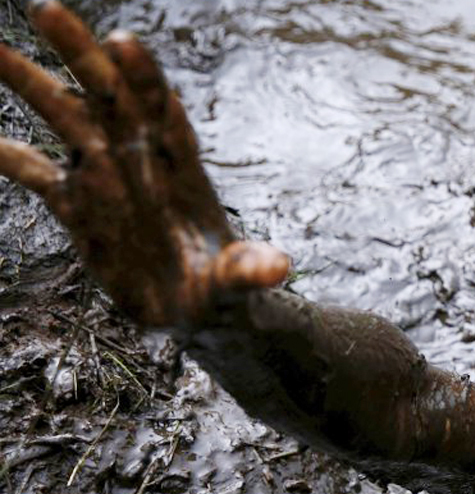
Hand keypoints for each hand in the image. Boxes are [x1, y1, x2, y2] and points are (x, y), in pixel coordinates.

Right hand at [0, 1, 287, 326]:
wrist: (200, 309)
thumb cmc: (226, 288)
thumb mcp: (241, 282)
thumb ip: (250, 269)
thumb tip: (276, 269)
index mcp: (184, 167)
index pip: (164, 110)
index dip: (145, 78)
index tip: (123, 43)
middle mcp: (141, 159)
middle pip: (109, 95)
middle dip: (80, 53)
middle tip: (46, 8)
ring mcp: (106, 178)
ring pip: (66, 119)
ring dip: (31, 82)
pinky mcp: (79, 208)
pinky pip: (37, 174)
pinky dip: (10, 158)